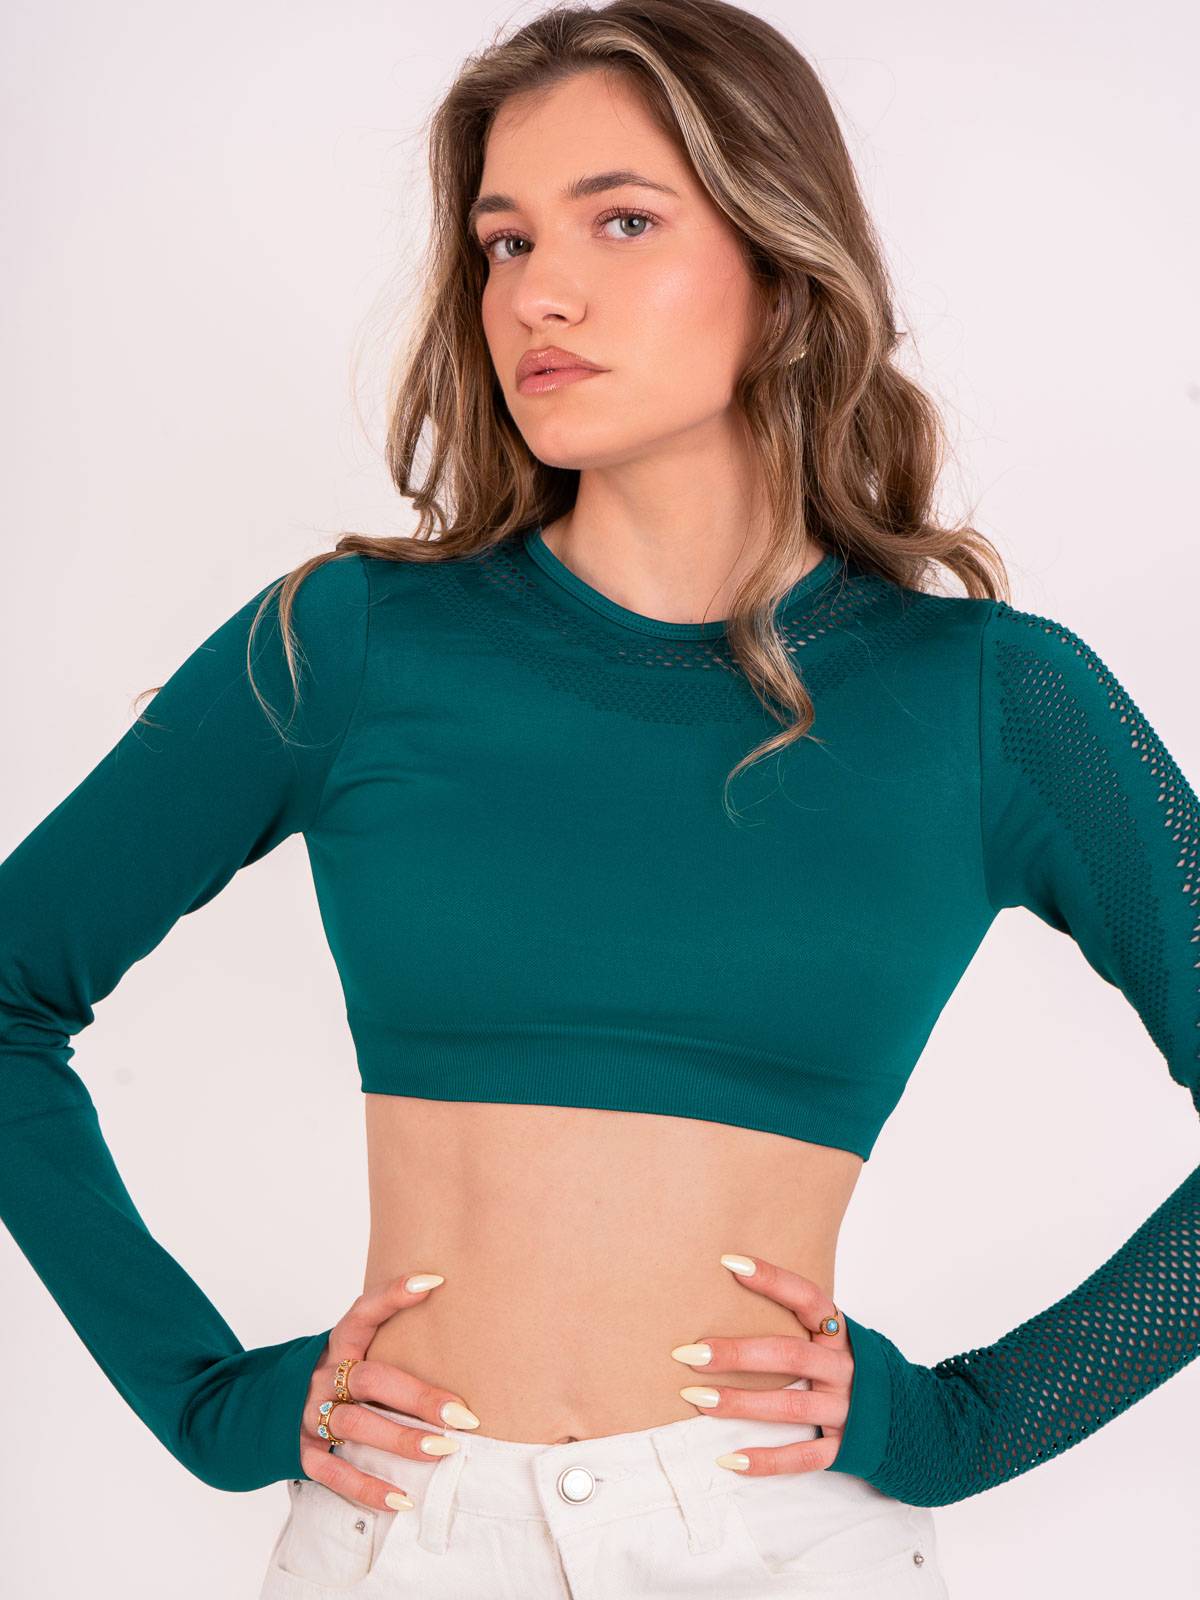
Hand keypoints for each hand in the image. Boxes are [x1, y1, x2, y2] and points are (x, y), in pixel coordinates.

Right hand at [299, 1273, 477, 1508]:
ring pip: (356, 1425)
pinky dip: (369, 1489)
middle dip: (418, 1397)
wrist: (257, 1410)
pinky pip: (335, 1473)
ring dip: (401, 1439)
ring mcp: (309, 1415)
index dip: (394, 1294)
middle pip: (371, 1379)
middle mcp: (323, 1377)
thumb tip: (452, 1331)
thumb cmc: (328, 1378)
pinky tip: (403, 1499)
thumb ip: (384, 1345)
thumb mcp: (347, 1352)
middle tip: (461, 1413)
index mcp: (336, 1345)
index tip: (434, 1282)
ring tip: (443, 1450)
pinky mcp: (302, 1453)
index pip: (363, 1312)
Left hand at [671, 1252, 851, 1474]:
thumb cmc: (855, 1369)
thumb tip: (734, 1291)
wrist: (913, 1421)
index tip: (730, 1263)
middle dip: (737, 1353)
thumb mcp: (837, 1340)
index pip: (807, 1298)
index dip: (772, 1279)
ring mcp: (847, 1410)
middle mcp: (846, 1369)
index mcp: (842, 1335)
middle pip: (790, 1355)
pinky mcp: (846, 1448)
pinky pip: (804, 1457)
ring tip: (697, 1398)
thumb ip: (801, 1325)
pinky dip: (767, 1461)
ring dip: (741, 1403)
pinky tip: (730, 1460)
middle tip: (690, 1352)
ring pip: (791, 1407)